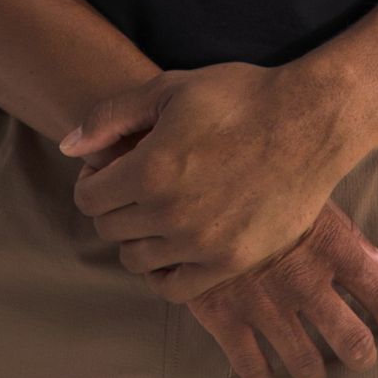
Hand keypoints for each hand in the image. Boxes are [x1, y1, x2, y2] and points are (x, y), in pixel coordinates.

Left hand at [61, 61, 364, 304]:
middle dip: (114, 206)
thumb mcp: (170, 88)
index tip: (112, 168)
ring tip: (159, 209)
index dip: (94, 180)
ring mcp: (201, 244)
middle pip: (110, 230)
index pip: (88, 199)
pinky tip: (173, 245)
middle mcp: (169, 214)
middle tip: (137, 185)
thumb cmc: (239, 97)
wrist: (309, 122)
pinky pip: (175, 288)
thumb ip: (111, 116)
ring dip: (138, 237)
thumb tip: (68, 148)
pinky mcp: (230, 263)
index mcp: (149, 169)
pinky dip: (163, 272)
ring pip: (137, 260)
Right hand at [184, 197, 377, 377]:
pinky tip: (264, 365)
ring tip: (313, 369)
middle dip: (362, 355)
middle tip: (360, 355)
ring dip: (313, 372)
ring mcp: (263, 303)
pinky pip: (251, 367)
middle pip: (353, 342)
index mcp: (330, 244)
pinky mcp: (223, 315)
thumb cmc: (258, 179)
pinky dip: (261, 373)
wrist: (189, 177)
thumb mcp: (308, 194)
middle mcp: (303, 279)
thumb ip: (349, 234)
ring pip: (305, 365)